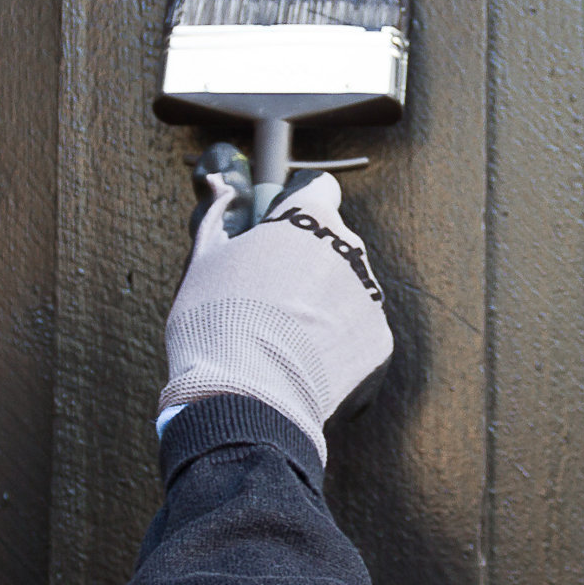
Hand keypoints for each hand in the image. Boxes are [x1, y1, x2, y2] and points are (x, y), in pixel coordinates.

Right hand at [160, 172, 393, 458]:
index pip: (317, 191)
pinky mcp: (380, 342)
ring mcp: (369, 296)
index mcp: (308, 219)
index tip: (277, 232)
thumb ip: (218, 217)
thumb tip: (219, 187)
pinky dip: (335, 348)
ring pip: (346, 292)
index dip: (296, 210)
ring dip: (323, 307)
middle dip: (308, 265)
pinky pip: (357, 335)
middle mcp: (348, 249)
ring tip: (281, 340)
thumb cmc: (215, 321)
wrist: (245, 397)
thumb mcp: (203, 261)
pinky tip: (301, 366)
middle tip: (267, 299)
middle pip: (332, 246)